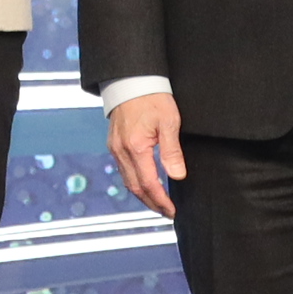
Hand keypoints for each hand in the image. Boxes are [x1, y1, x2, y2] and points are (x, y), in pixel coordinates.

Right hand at [108, 92, 188, 219]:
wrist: (131, 80)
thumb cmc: (152, 98)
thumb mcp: (169, 122)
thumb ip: (172, 151)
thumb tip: (178, 175)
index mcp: (136, 147)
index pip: (148, 184)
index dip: (161, 201)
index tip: (172, 211)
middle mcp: (121, 151)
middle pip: (135, 188)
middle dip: (152, 203)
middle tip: (167, 213)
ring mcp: (115, 148)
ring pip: (127, 181)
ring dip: (143, 195)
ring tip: (158, 203)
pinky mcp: (114, 144)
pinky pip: (123, 170)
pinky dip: (135, 182)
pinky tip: (145, 184)